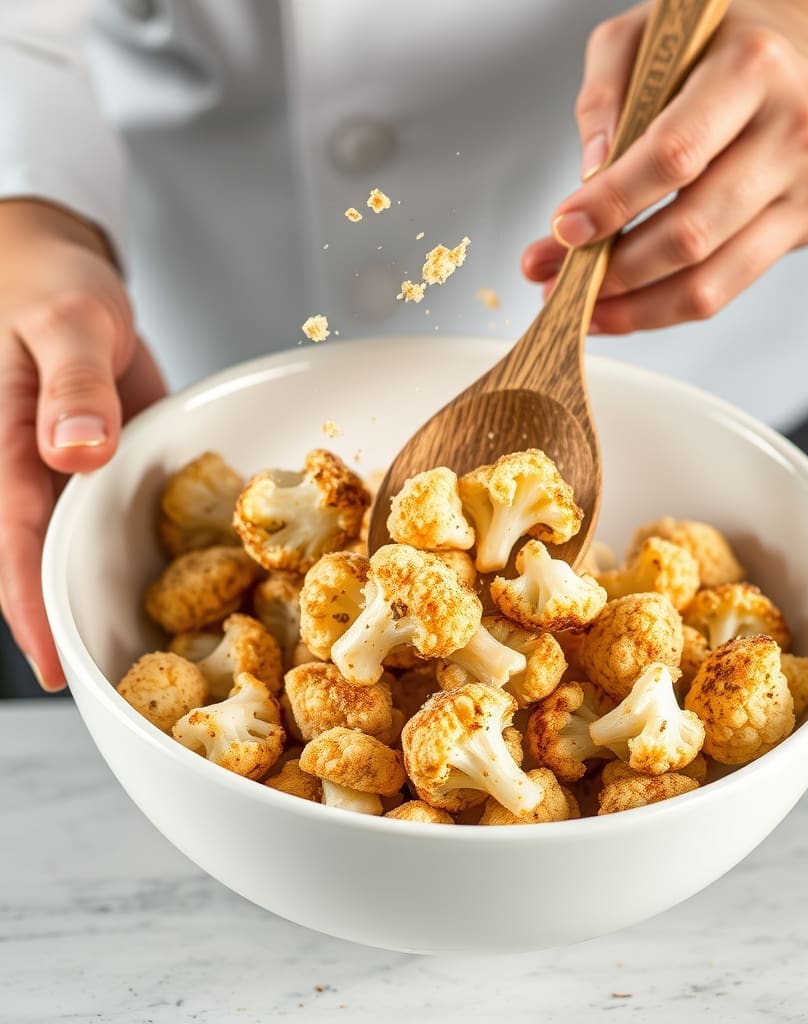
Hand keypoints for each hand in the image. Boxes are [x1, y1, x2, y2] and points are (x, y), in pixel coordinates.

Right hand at [0, 200, 165, 690]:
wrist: (70, 272)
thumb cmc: (52, 286)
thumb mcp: (68, 324)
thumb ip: (72, 388)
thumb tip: (75, 454)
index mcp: (8, 452)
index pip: (15, 544)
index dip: (31, 609)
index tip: (57, 671)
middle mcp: (38, 476)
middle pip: (49, 566)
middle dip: (78, 625)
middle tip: (128, 692)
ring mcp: (74, 477)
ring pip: (87, 550)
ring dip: (116, 597)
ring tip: (165, 659)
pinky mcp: (108, 468)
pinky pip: (122, 517)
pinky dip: (152, 549)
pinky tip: (194, 584)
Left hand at [521, 0, 807, 332]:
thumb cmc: (717, 48)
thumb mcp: (647, 34)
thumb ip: (606, 92)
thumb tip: (590, 174)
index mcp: (753, 68)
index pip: (674, 155)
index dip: (612, 203)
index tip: (562, 230)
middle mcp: (796, 129)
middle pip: (691, 233)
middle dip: (612, 270)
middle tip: (555, 282)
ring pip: (709, 282)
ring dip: (633, 308)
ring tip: (584, 310)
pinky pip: (726, 289)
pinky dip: (665, 308)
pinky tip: (625, 306)